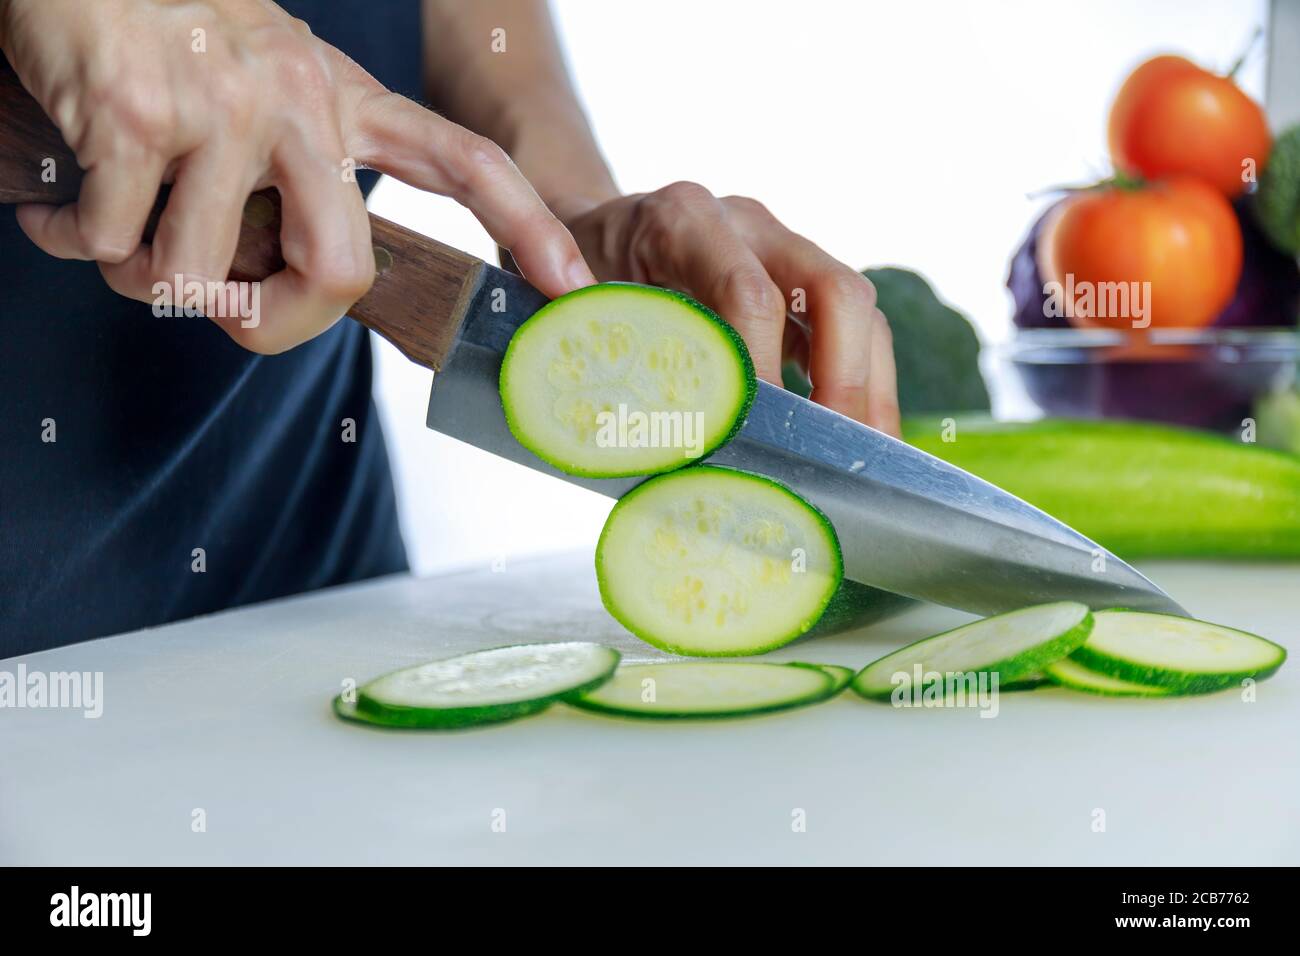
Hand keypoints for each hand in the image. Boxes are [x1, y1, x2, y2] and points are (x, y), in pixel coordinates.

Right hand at [0, 0, 594, 351]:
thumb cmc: (170, 42)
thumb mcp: (264, 97)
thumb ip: (295, 188)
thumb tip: (279, 296)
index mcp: (345, 101)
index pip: (466, 163)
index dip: (527, 228)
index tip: (570, 290)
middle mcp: (300, 100)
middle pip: (340, 274)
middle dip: (272, 326)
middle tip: (222, 306)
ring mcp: (223, 106)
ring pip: (202, 278)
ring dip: (143, 278)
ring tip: (112, 222)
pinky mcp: (137, 114)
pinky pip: (112, 246)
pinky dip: (69, 241)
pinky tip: (57, 203)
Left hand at [561, 183, 899, 434]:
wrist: (588, 229)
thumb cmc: (574, 274)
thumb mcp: (576, 307)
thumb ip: (609, 355)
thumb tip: (663, 438)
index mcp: (683, 220)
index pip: (748, 294)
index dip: (762, 371)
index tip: (760, 437)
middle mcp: (746, 223)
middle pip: (836, 289)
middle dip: (845, 379)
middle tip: (834, 455)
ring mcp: (781, 247)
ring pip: (858, 311)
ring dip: (867, 390)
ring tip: (860, 462)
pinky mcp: (799, 281)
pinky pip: (850, 329)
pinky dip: (858, 387)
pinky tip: (850, 443)